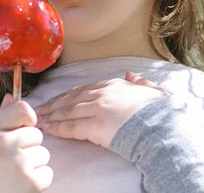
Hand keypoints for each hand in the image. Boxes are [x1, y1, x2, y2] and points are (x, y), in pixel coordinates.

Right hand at [0, 93, 52, 192]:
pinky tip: (20, 185)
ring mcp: (17, 163)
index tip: (21, 130)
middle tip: (12, 160)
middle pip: (35, 133)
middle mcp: (2, 143)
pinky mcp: (29, 182)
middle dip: (29, 146)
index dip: (27, 120)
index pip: (22, 109)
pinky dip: (38, 180)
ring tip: (14, 173)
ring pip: (43, 153)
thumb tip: (12, 97)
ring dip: (34, 164)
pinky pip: (47, 173)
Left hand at [34, 71, 168, 149]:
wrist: (164, 126)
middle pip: (71, 99)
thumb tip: (132, 74)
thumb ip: (140, 82)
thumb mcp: (152, 91)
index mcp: (113, 84)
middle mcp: (102, 93)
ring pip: (68, 111)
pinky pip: (72, 126)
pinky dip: (58, 127)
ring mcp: (97, 109)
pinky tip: (49, 129)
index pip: (83, 89)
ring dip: (51, 116)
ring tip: (39, 120)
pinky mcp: (95, 126)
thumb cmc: (160, 112)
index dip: (67, 95)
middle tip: (39, 109)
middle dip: (54, 104)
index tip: (57, 99)